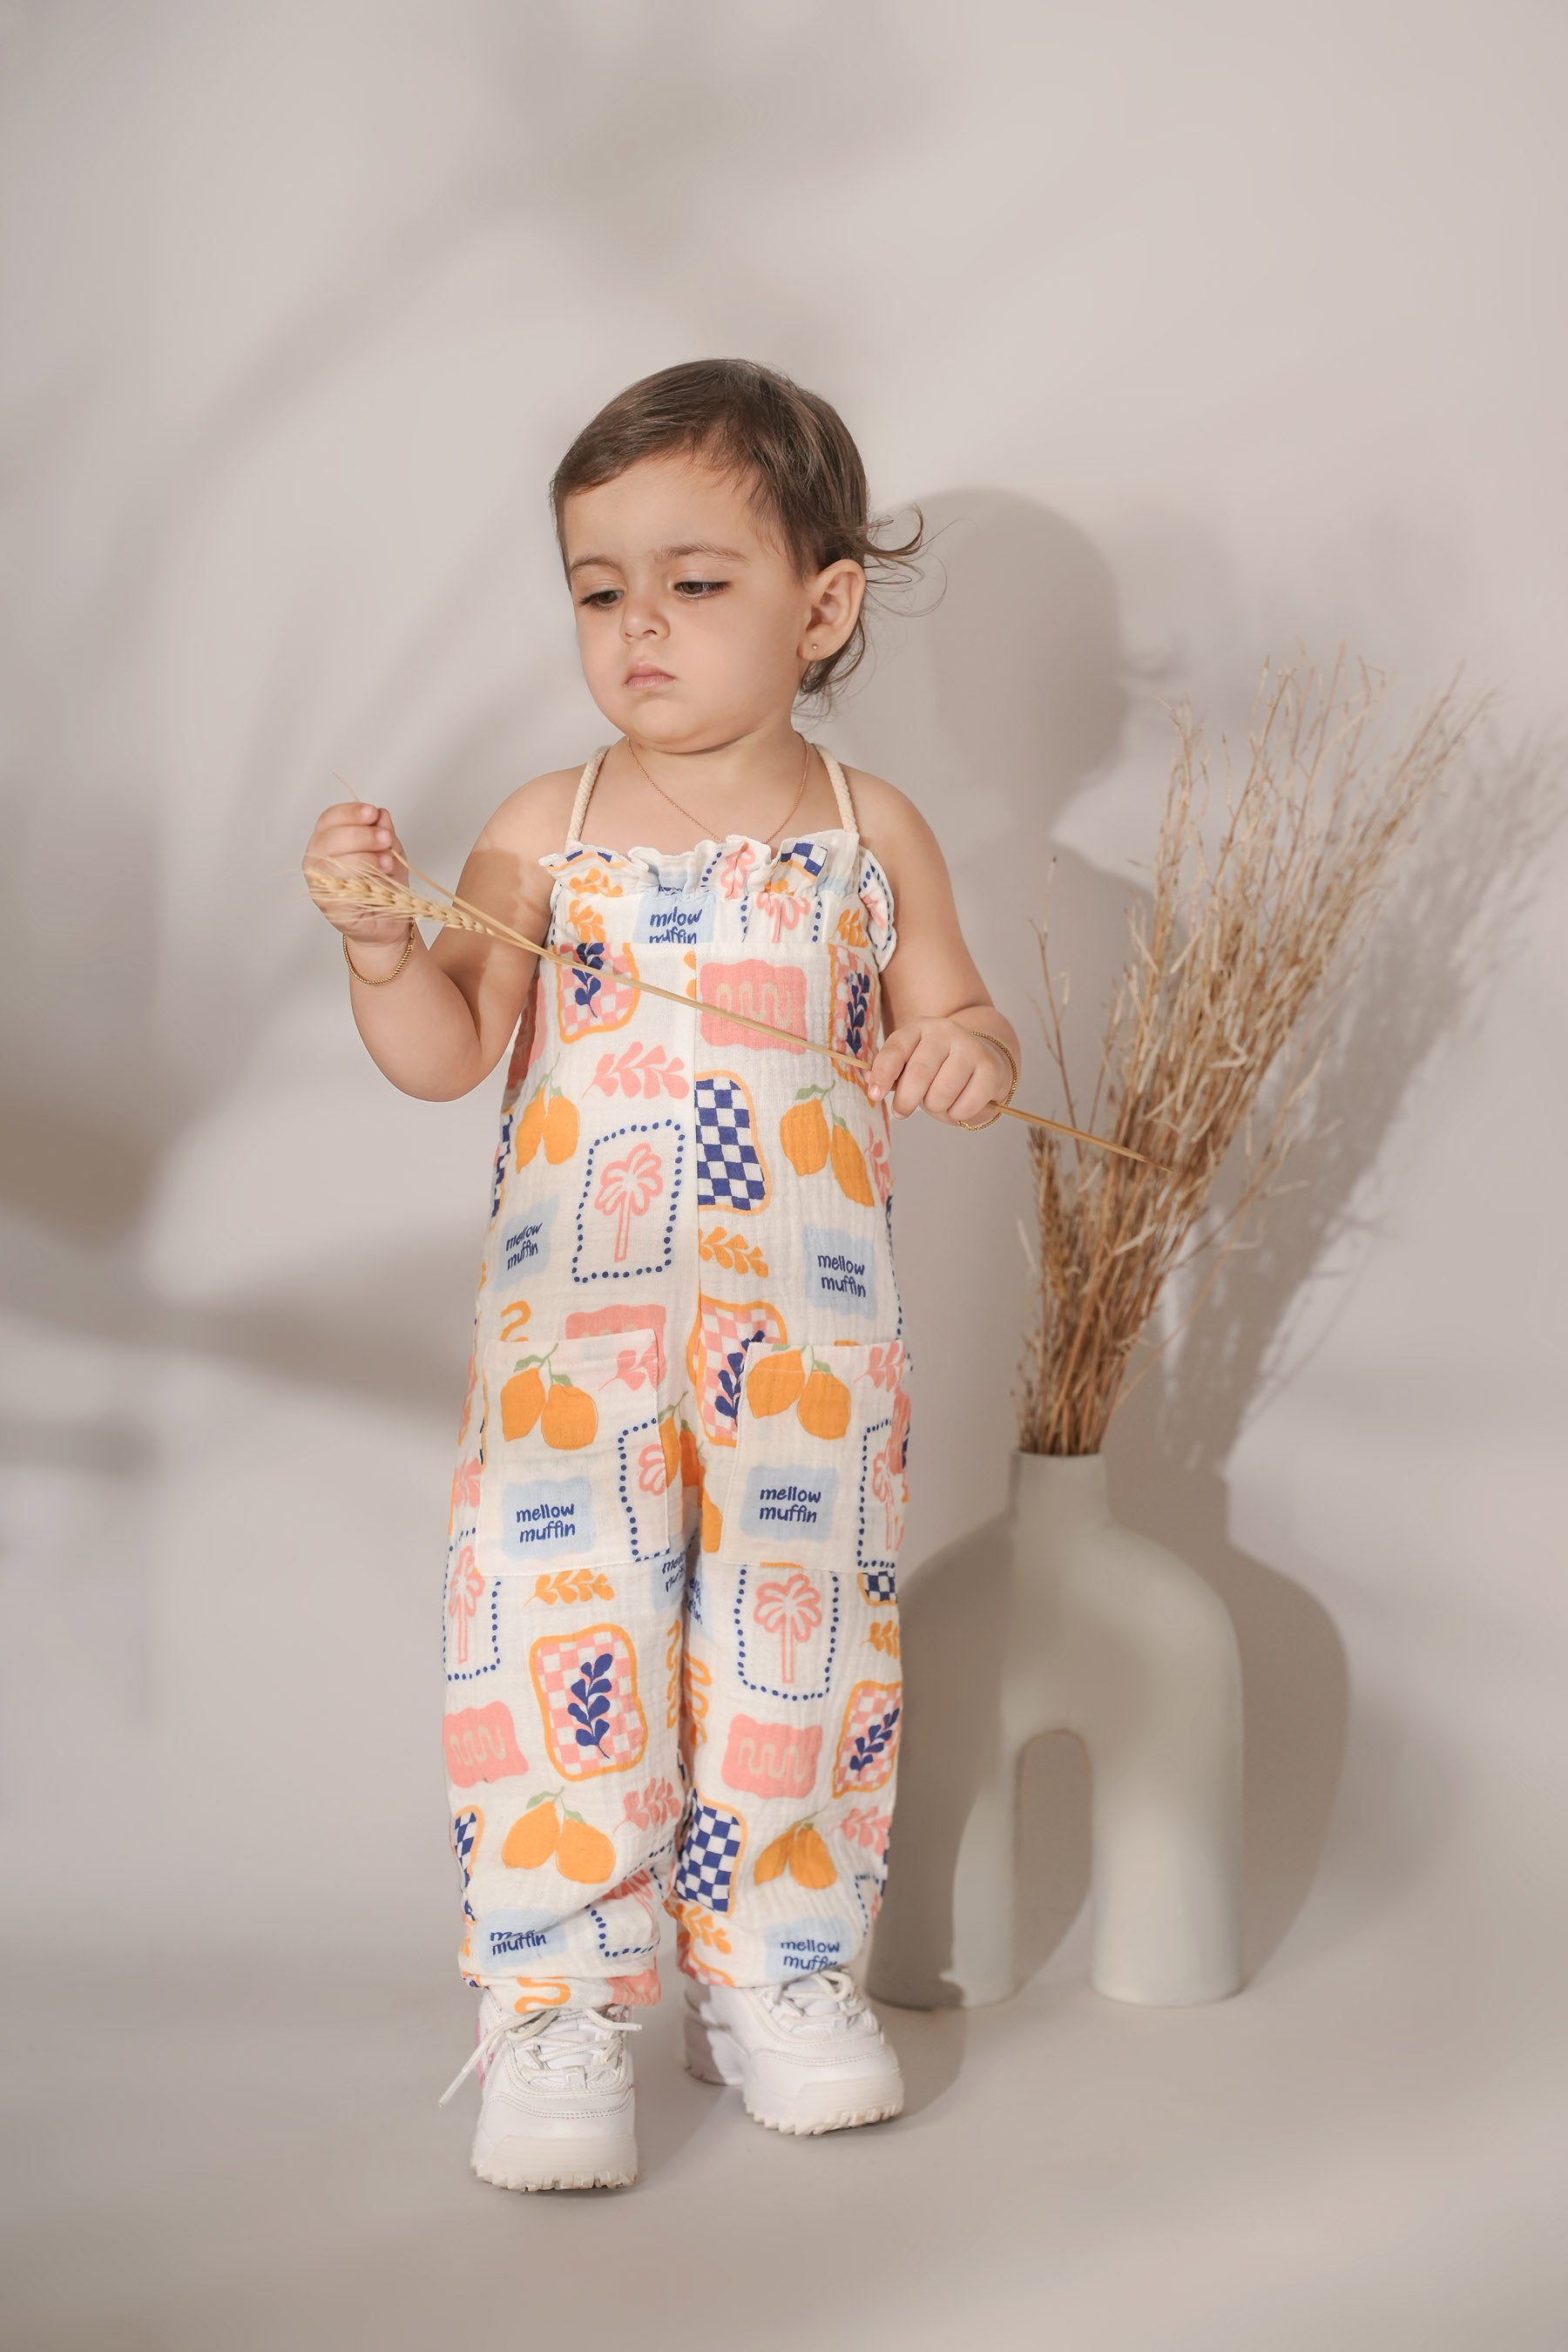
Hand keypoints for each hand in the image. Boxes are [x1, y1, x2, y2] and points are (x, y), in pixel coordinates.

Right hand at [301, 800, 409, 943]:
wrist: (388, 920)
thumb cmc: (384, 884)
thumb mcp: (390, 851)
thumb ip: (383, 832)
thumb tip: (381, 815)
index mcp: (330, 839)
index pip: (331, 818)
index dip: (350, 812)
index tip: (372, 812)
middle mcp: (319, 857)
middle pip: (329, 837)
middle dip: (360, 834)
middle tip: (385, 838)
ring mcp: (319, 879)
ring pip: (331, 860)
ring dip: (363, 857)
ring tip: (387, 861)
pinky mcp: (326, 900)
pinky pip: (337, 884)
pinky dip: (361, 877)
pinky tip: (380, 875)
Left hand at [866, 1019, 1012, 1126]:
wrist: (982, 1060)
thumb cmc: (937, 1067)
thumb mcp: (909, 1063)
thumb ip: (889, 1072)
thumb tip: (868, 1079)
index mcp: (919, 1028)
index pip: (896, 1049)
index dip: (882, 1074)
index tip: (874, 1095)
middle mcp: (945, 1032)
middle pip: (919, 1073)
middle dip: (906, 1100)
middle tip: (902, 1112)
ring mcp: (970, 1048)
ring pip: (942, 1093)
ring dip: (935, 1107)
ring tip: (938, 1102)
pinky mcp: (990, 1069)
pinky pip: (966, 1105)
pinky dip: (957, 1114)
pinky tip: (959, 1105)